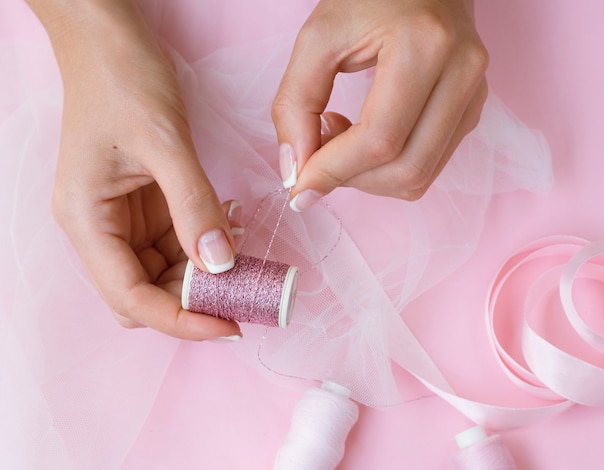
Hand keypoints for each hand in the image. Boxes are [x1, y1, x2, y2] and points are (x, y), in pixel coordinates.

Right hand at [32, 0, 241, 339]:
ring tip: (247, 259)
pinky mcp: (144, 206)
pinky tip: (231, 227)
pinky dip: (205, 245)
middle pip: (144, 294)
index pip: (129, 297)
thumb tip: (221, 264)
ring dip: (204, 274)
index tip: (228, 326)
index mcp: (86, 221)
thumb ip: (192, 206)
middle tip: (245, 297)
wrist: (110, 41)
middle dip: (193, 302)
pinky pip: (176, 243)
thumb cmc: (123, 81)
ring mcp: (122, 220)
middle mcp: (99, 229)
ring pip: (163, 273)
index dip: (179, 320)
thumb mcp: (163, 143)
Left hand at [273, 0, 488, 209]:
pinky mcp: (472, 110)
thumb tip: (296, 173)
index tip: (299, 187)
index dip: (333, 172)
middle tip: (317, 152)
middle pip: (406, 169)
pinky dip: (388, 167)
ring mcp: (474, 94)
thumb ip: (295, 105)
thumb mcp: (318, 39)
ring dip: (369, 176)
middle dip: (351, 179)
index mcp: (425, 46)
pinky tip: (367, 133)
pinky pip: (428, 165)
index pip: (380, 140)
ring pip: (419, 176)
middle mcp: (462, 73)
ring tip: (340, 135)